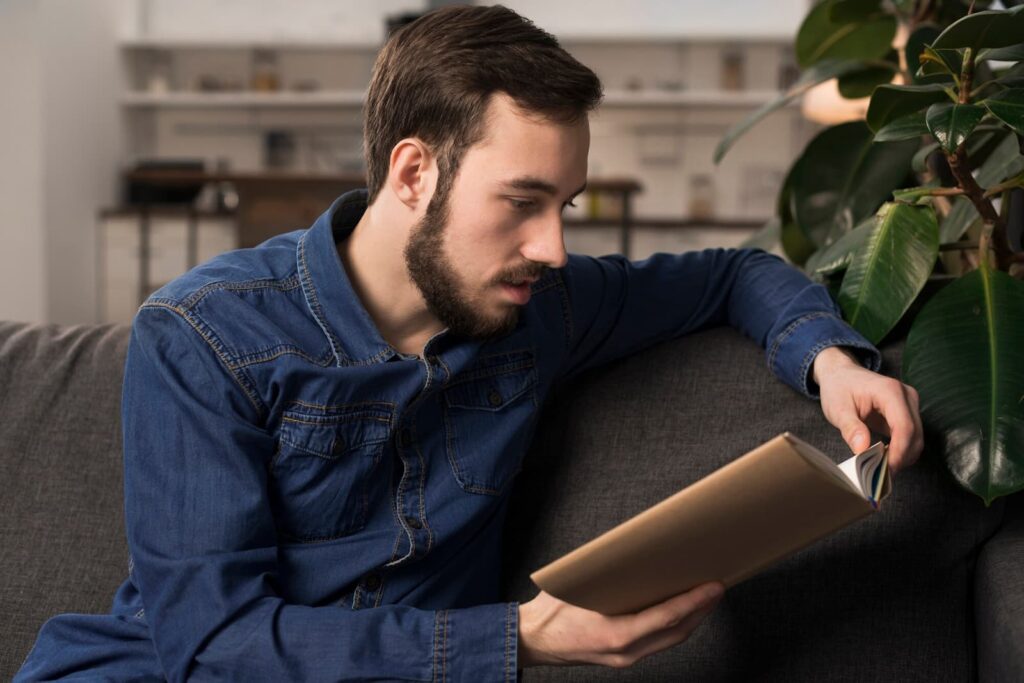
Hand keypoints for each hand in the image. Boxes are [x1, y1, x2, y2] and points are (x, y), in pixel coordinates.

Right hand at [517, 582, 723, 668]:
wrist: (531, 640)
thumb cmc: (551, 610)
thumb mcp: (578, 586)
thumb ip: (608, 575)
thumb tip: (635, 553)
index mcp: (615, 634)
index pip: (666, 618)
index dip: (694, 602)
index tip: (714, 587)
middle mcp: (625, 652)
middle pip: (677, 633)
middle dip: (701, 611)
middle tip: (717, 588)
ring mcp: (624, 659)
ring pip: (670, 641)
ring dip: (691, 620)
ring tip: (704, 598)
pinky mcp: (621, 658)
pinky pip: (657, 643)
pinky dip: (673, 627)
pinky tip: (678, 611)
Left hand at [812, 346, 923, 471]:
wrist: (841, 374)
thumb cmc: (838, 388)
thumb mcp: (837, 409)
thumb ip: (850, 428)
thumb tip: (862, 450)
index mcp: (890, 391)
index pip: (905, 427)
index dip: (899, 452)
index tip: (886, 470)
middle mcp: (906, 395)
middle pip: (915, 435)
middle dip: (901, 458)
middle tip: (881, 475)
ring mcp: (910, 403)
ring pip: (917, 438)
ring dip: (903, 456)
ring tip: (881, 469)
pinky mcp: (908, 412)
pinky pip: (911, 436)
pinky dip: (901, 450)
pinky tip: (884, 459)